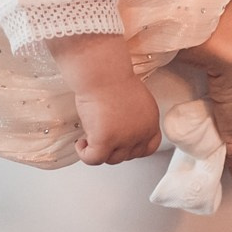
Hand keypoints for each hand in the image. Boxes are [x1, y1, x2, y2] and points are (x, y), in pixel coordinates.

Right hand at [46, 33, 165, 164]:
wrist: (102, 73)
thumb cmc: (112, 77)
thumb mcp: (132, 99)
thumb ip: (132, 116)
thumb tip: (119, 127)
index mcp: (150, 121)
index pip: (149, 147)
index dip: (133, 148)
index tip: (122, 144)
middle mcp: (140, 133)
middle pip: (128, 155)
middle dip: (113, 149)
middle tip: (101, 136)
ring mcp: (124, 139)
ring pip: (111, 159)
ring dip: (99, 151)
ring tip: (89, 138)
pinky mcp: (105, 141)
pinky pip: (94, 159)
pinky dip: (85, 154)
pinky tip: (81, 143)